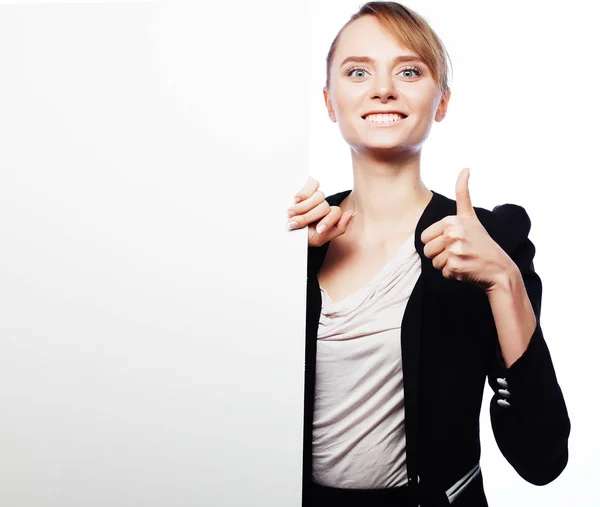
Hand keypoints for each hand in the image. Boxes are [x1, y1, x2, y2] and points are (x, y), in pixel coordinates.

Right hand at [286, 177, 355, 246]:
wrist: (284, 234)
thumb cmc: (302, 236)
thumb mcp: (320, 239)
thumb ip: (339, 228)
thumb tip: (351, 213)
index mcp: (329, 215)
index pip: (336, 213)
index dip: (328, 222)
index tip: (318, 230)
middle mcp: (323, 204)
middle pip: (324, 206)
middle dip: (309, 217)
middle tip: (294, 224)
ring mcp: (314, 195)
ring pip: (319, 196)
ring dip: (303, 207)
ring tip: (290, 214)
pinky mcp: (305, 186)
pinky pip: (313, 183)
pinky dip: (304, 192)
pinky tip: (296, 199)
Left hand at [420, 168, 514, 291]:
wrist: (500, 268)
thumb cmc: (482, 242)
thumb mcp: (471, 216)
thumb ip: (463, 194)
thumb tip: (466, 167)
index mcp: (452, 220)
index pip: (424, 237)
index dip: (437, 243)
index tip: (455, 241)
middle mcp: (453, 233)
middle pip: (426, 251)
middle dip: (440, 255)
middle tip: (459, 253)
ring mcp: (455, 250)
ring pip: (434, 263)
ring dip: (446, 266)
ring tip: (464, 260)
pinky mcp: (456, 266)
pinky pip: (443, 273)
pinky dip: (453, 275)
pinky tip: (467, 269)